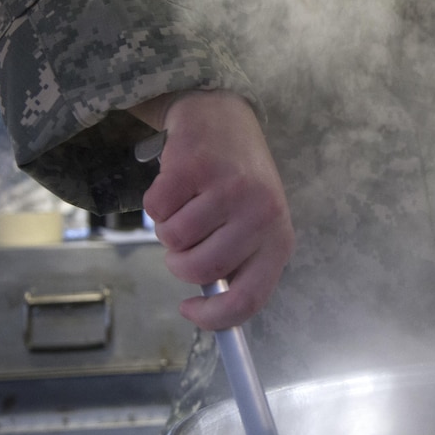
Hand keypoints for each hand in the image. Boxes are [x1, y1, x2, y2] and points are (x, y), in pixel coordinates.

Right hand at [138, 90, 293, 329]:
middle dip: (179, 261)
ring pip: (173, 240)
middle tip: (186, 237)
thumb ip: (236, 263)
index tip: (189, 309)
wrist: (223, 118)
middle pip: (199, 271)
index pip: (249, 297)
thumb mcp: (252, 225)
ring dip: (168, 228)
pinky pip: (156, 210)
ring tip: (188, 203)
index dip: (214, 316)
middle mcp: (261, 215)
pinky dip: (157, 202)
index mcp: (279, 238)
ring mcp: (229, 190)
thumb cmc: (237, 182)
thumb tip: (208, 308)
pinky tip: (178, 182)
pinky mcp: (195, 167)